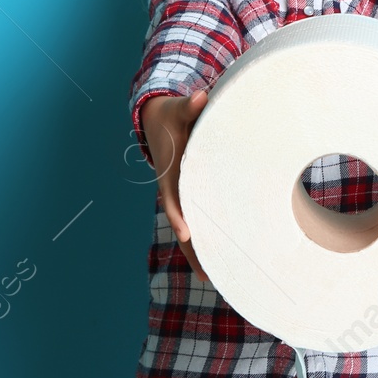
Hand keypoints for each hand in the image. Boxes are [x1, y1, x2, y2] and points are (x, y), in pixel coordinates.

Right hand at [140, 89, 211, 282]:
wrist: (157, 120)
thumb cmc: (170, 117)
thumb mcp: (177, 110)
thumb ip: (188, 106)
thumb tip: (200, 97)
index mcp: (169, 172)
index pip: (172, 197)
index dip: (178, 215)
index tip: (185, 232)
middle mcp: (174, 189)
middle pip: (182, 224)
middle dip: (192, 249)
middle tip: (208, 275)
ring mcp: (182, 196)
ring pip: (189, 229)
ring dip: (199, 253)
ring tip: (216, 280)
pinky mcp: (190, 196)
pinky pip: (198, 221)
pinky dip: (205, 240)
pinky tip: (220, 259)